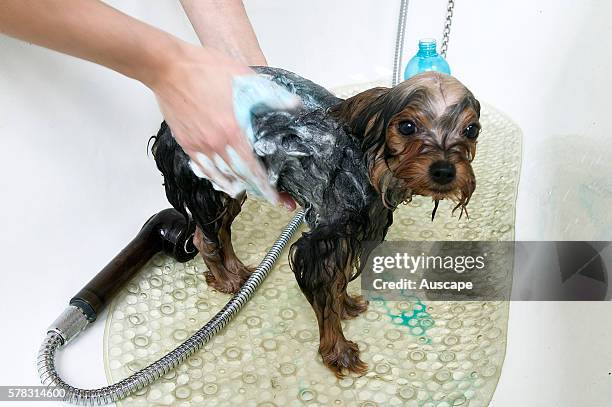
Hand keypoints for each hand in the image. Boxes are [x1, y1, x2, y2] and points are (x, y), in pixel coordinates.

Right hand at [149, 44, 296, 208]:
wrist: (169, 67)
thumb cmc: (205, 69)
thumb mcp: (245, 78)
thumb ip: (272, 94)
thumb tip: (295, 105)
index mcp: (233, 131)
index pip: (254, 168)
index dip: (268, 187)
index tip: (278, 199)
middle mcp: (216, 144)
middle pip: (240, 177)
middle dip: (258, 191)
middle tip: (272, 199)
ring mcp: (200, 146)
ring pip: (220, 176)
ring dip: (236, 186)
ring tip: (248, 190)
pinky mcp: (186, 143)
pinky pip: (203, 168)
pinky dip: (215, 178)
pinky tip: (222, 180)